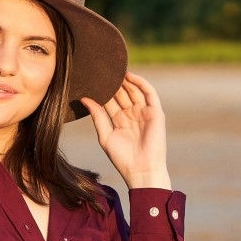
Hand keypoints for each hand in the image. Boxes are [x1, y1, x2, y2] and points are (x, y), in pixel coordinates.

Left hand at [81, 71, 170, 189]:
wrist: (141, 170)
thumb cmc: (122, 158)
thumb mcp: (105, 135)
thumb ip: (97, 116)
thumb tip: (84, 98)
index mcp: (119, 120)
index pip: (110, 100)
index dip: (102, 90)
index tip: (91, 78)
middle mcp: (131, 114)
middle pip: (122, 93)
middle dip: (113, 82)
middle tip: (102, 69)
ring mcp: (144, 113)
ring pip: (134, 91)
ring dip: (126, 80)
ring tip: (114, 70)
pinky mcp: (155, 113)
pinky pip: (149, 93)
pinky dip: (141, 83)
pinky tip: (129, 76)